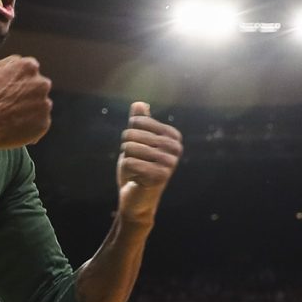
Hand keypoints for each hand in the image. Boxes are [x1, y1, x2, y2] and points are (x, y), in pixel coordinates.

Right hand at [0, 56, 52, 149]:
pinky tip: (14, 129)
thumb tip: (20, 62)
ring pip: (40, 107)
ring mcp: (44, 105)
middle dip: (27, 97)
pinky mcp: (44, 124)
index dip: (18, 83)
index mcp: (29, 67)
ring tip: (10, 119)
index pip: (30, 72)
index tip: (8, 92)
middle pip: (38, 89)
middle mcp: (42, 84)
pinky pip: (39, 125)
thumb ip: (10, 63)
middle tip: (9, 107)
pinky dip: (30, 128)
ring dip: (29, 112)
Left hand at [115, 102, 180, 227]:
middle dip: (126, 148)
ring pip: (129, 148)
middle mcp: (175, 147)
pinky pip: (129, 162)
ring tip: (136, 168)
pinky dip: (126, 170)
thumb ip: (140, 122)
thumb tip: (139, 104)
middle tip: (135, 160)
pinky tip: (136, 178)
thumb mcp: (137, 142)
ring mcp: (169, 162)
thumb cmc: (137, 167)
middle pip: (132, 134)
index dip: (129, 134)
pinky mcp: (159, 176)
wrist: (137, 198)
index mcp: (173, 136)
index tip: (138, 148)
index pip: (137, 121)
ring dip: (126, 159)